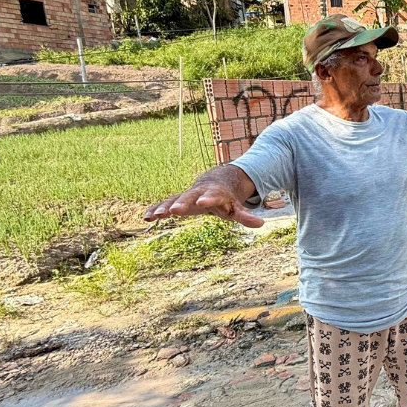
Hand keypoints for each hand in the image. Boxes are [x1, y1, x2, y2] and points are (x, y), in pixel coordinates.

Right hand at [144, 182, 263, 227]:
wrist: (213, 182)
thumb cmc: (226, 199)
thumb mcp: (236, 208)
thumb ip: (246, 216)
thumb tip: (260, 224)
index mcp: (214, 194)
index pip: (212, 196)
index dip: (208, 199)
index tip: (203, 202)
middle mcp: (197, 193)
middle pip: (189, 197)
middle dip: (181, 203)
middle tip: (174, 210)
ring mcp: (185, 196)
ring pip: (173, 200)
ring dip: (164, 207)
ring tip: (154, 216)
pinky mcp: (175, 201)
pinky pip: (164, 204)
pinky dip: (155, 209)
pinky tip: (146, 217)